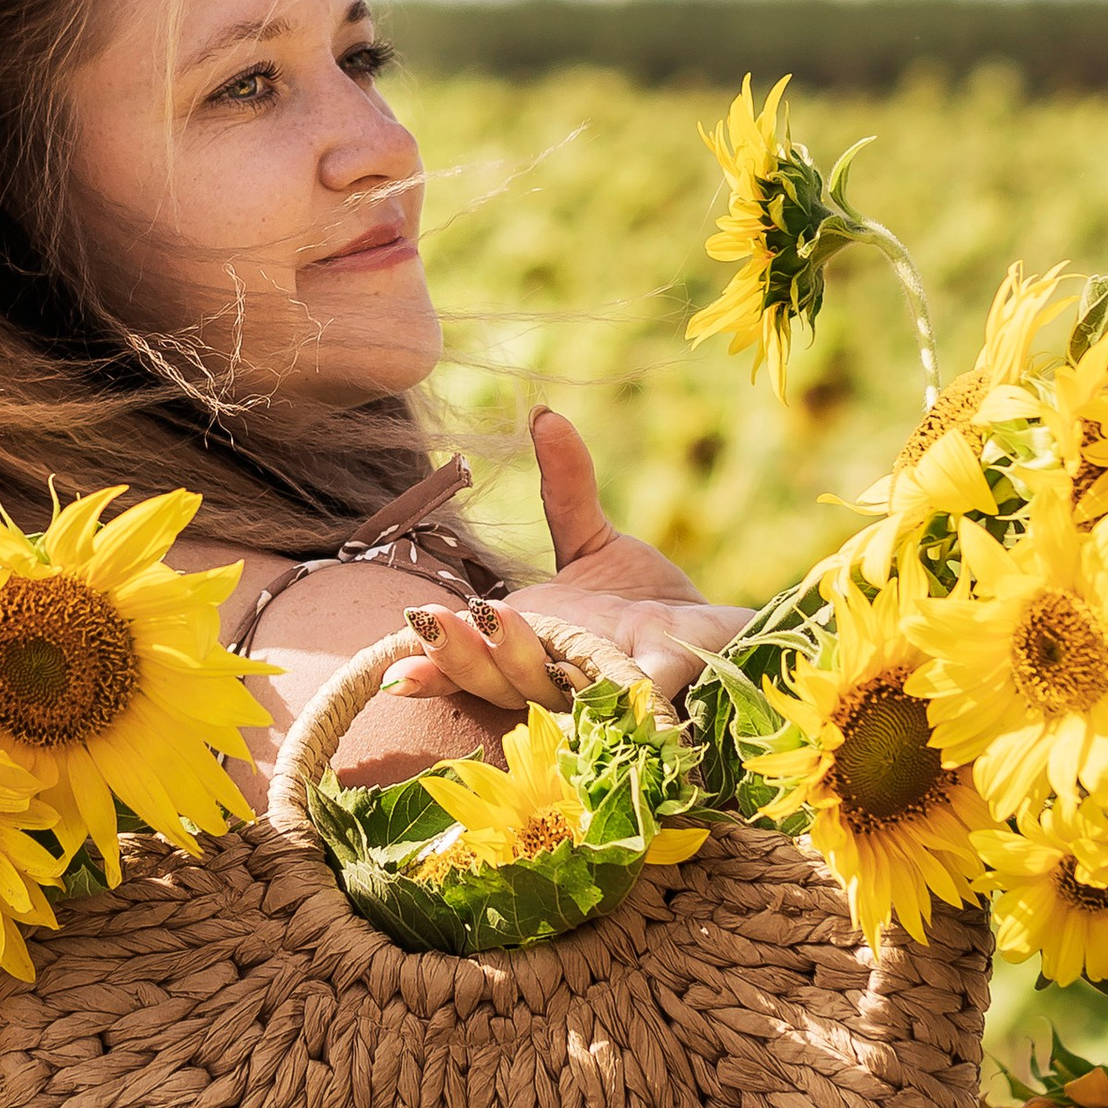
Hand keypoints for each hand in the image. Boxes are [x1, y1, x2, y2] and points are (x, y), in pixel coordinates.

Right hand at [384, 408, 748, 714]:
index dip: (433, 666)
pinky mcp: (663, 686)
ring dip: (520, 662)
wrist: (714, 634)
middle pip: (500, 683)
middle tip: (434, 620)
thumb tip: (544, 416)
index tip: (393, 663)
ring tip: (499, 620)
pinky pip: (643, 690)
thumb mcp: (591, 541)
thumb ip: (566, 489)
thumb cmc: (642, 602)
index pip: (469, 666)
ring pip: (553, 691)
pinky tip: (618, 680)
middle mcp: (560, 679)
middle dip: (464, 656)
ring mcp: (608, 690)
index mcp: (529, 649)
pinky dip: (629, 690)